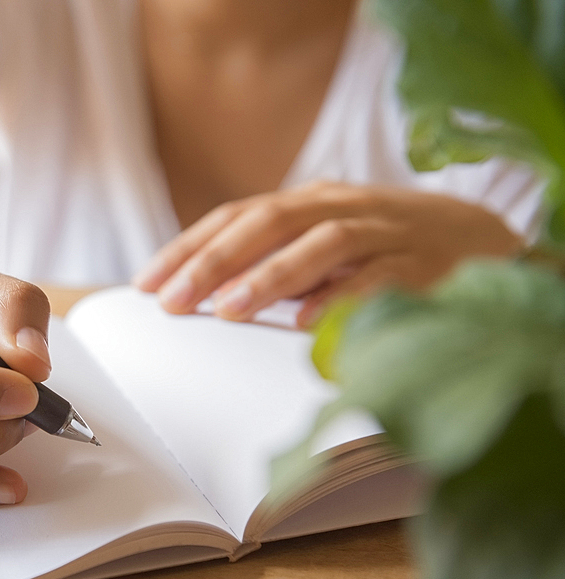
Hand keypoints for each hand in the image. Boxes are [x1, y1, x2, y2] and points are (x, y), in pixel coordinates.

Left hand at [133, 182, 523, 326]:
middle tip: (173, 300)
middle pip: (269, 222)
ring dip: (271, 275)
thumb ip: (271, 263)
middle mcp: (341, 207)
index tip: (147, 284)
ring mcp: (386, 230)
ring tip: (229, 308)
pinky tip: (308, 321)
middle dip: (215, 261)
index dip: (188, 247)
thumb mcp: (320, 246)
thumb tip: (201, 297)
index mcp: (308, 203)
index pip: (236, 217)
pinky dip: (344, 296)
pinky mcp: (427, 263)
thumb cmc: (385, 249)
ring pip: (322, 243)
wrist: (484, 240)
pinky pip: (381, 277)